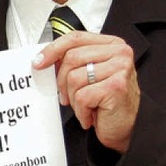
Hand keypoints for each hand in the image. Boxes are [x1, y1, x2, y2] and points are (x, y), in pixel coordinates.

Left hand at [34, 31, 139, 152]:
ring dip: (73, 98)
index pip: (75, 38)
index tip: (39, 62)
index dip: (53, 49)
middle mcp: (119, 53)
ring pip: (74, 78)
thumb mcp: (90, 75)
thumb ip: (73, 62)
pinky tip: (91, 114)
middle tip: (67, 96)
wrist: (127, 127)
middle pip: (71, 58)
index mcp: (112, 45)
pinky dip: (81, 111)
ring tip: (85, 106)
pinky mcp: (116, 87)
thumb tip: (45, 59)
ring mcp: (120, 68)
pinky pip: (82, 96)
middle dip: (62, 82)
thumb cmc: (108, 102)